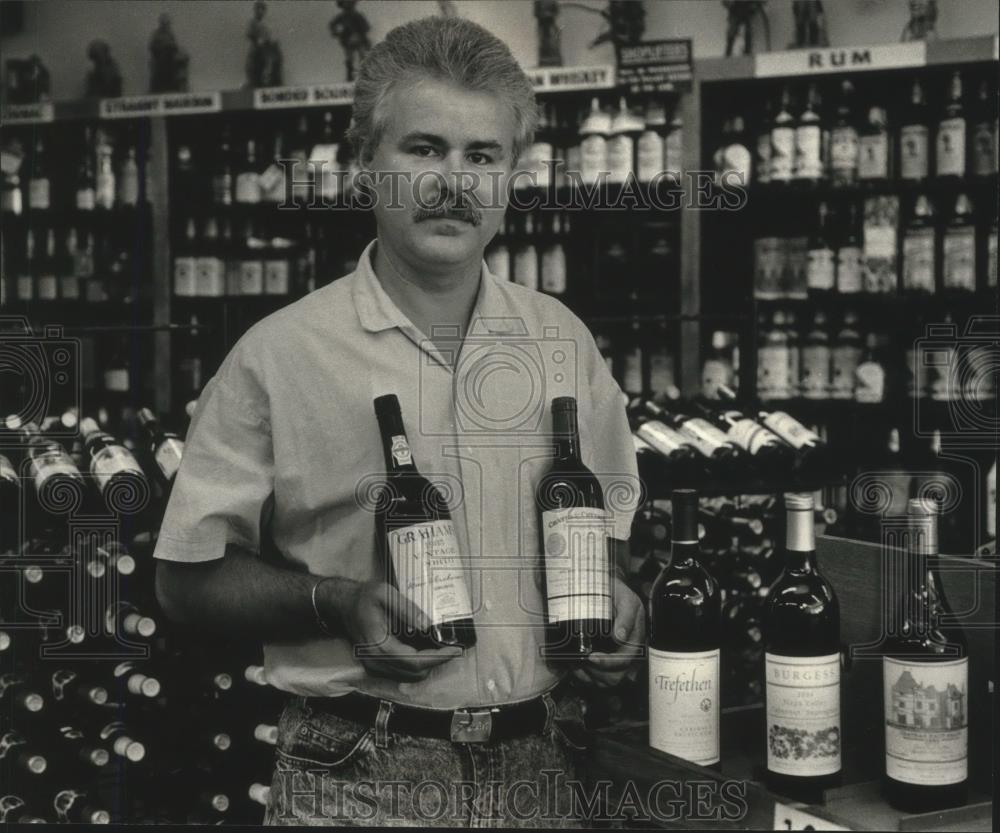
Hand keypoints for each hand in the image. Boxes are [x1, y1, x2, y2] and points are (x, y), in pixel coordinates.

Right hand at [320, 579, 461, 681]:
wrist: (342, 605)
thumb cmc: (363, 597)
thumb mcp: (386, 594)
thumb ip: (407, 610)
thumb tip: (428, 626)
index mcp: (379, 645)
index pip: (414, 661)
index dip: (438, 658)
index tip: (456, 650)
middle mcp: (375, 661)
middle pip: (414, 673)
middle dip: (436, 662)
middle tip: (451, 647)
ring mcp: (374, 666)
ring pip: (409, 677)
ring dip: (427, 666)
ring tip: (441, 649)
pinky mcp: (375, 666)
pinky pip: (401, 673)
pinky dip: (416, 666)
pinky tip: (424, 651)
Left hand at [573, 577, 645, 688]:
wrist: (607, 589)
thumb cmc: (616, 593)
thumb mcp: (625, 598)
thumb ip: (626, 615)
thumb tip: (620, 637)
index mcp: (635, 640)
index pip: (624, 661)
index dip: (607, 663)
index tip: (590, 657)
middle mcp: (627, 652)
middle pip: (615, 677)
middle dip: (596, 673)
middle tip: (579, 661)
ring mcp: (616, 658)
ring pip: (606, 681)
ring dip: (589, 676)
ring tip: (576, 664)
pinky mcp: (605, 660)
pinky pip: (597, 679)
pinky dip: (585, 676)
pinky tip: (575, 665)